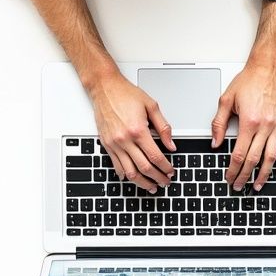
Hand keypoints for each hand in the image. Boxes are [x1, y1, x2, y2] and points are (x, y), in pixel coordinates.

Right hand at [88, 72, 175, 192]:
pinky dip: (125, 175)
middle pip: (144, 168)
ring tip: (151, 186)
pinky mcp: (106, 144)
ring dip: (142, 182)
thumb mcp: (151, 106)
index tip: (171, 172)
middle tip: (165, 182)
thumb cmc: (126, 94)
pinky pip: (116, 166)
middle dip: (157, 178)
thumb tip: (171, 145)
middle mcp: (125, 140)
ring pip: (129, 172)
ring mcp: (114, 144)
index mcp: (138, 130)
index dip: (166, 168)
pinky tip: (131, 178)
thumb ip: (163, 127)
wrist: (104, 88)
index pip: (155, 157)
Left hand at [211, 62, 275, 191]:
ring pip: (271, 157)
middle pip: (254, 159)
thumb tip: (215, 143)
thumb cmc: (248, 81)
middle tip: (239, 186)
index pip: (239, 153)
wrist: (266, 70)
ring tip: (257, 185)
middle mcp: (265, 126)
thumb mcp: (225, 100)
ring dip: (264, 174)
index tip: (229, 177)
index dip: (233, 169)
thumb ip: (218, 123)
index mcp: (249, 122)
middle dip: (245, 176)